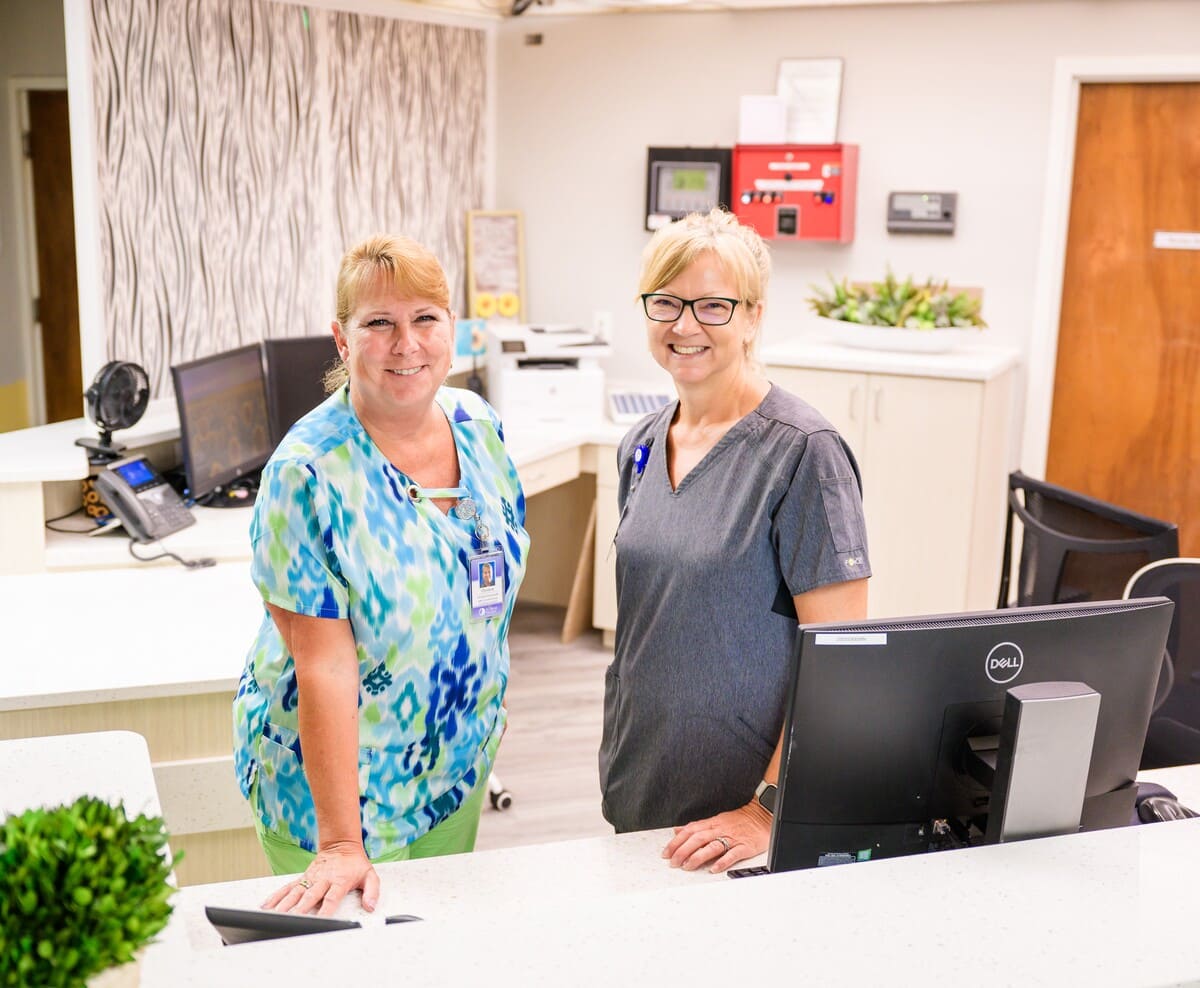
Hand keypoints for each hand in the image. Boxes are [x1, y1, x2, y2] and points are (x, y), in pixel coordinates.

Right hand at [261, 840, 379, 915]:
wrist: (341, 845)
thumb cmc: (355, 863)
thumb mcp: (369, 875)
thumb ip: (372, 891)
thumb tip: (370, 906)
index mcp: (339, 881)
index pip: (332, 898)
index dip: (326, 910)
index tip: (320, 920)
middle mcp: (323, 880)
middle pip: (310, 896)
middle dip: (301, 909)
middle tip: (292, 920)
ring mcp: (311, 878)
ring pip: (295, 893)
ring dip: (284, 905)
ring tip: (274, 916)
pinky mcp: (303, 878)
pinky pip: (288, 888)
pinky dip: (276, 897)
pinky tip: (266, 906)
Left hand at [662, 802, 771, 873]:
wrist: (762, 815)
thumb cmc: (739, 820)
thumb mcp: (715, 819)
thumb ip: (697, 827)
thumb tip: (678, 830)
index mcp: (711, 823)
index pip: (689, 831)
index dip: (676, 842)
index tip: (666, 853)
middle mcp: (719, 829)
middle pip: (697, 839)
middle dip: (683, 851)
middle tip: (673, 862)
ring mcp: (732, 838)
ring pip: (712, 846)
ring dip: (698, 857)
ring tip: (688, 866)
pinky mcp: (744, 846)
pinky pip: (732, 854)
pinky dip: (723, 862)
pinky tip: (714, 869)